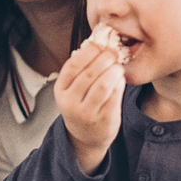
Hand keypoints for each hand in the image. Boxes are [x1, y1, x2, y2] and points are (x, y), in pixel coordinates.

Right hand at [54, 43, 124, 173]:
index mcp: (60, 90)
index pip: (72, 66)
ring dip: (113, 71)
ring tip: (117, 66)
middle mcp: (70, 103)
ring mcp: (87, 113)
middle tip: (113, 53)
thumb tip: (96, 44)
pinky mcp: (104, 119)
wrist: (86, 136)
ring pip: (103, 85)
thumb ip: (81, 70)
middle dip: (104, 59)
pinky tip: (120, 79)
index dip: (88, 53)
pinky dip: (120, 83)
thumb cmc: (81, 105)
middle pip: (89, 74)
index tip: (99, 46)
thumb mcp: (73, 89)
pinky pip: (115, 96)